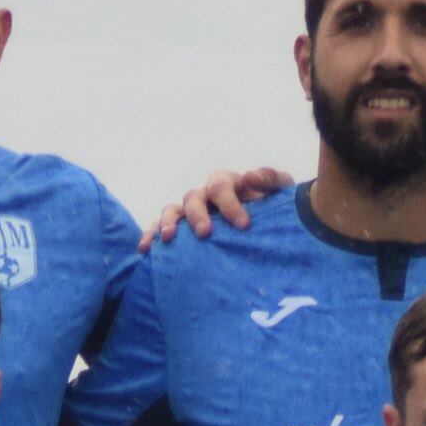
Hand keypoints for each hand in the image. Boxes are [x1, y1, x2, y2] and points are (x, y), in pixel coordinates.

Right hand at [145, 166, 290, 246]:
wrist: (269, 229)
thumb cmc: (274, 210)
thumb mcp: (281, 193)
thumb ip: (271, 179)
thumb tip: (250, 176)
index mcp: (228, 184)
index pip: (222, 186)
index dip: (230, 204)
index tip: (243, 226)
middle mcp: (205, 196)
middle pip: (193, 197)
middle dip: (197, 214)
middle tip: (205, 233)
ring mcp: (190, 212)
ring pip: (172, 210)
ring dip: (168, 222)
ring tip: (169, 239)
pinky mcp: (181, 230)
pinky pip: (160, 229)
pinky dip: (150, 236)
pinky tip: (144, 249)